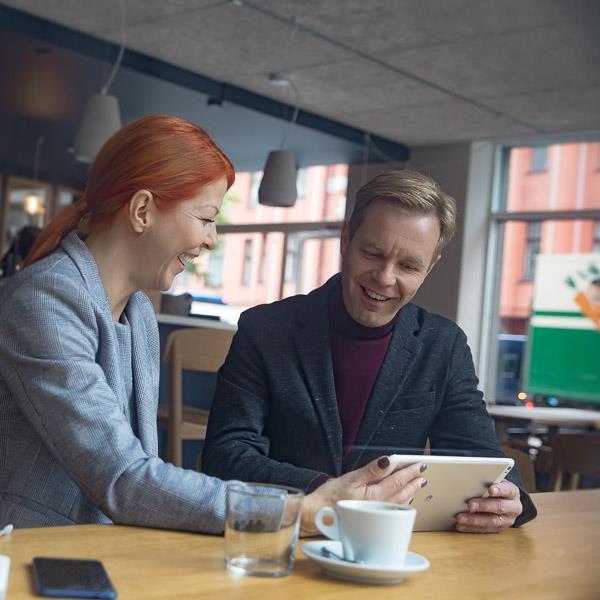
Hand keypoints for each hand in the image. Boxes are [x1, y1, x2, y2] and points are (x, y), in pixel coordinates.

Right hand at [300, 456, 426, 534]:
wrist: (315, 516)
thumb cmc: (329, 497)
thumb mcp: (349, 478)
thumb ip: (371, 470)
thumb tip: (388, 461)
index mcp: (373, 495)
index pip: (396, 482)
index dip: (409, 473)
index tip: (419, 465)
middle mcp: (377, 507)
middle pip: (400, 493)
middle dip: (412, 483)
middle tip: (422, 474)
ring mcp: (374, 514)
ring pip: (397, 503)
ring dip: (409, 494)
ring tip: (416, 486)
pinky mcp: (369, 519)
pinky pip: (390, 511)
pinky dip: (400, 504)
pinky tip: (402, 501)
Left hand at [455, 480, 521, 532]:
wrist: (506, 500)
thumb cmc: (496, 488)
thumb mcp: (496, 481)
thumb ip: (487, 481)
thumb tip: (469, 480)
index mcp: (512, 493)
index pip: (508, 490)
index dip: (499, 490)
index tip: (490, 489)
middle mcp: (513, 508)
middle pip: (499, 507)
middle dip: (483, 506)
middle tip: (470, 504)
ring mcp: (506, 520)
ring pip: (491, 522)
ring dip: (474, 520)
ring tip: (460, 518)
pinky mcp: (498, 529)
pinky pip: (484, 530)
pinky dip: (471, 528)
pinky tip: (461, 525)